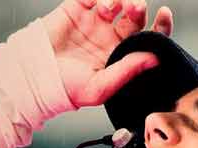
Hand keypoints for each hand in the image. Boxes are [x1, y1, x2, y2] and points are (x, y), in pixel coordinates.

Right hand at [42, 0, 172, 107]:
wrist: (33, 80)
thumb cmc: (66, 90)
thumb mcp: (101, 87)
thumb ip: (128, 71)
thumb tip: (156, 58)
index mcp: (120, 56)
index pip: (147, 38)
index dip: (159, 27)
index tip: (164, 15)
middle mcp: (109, 38)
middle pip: (134, 16)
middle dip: (137, 8)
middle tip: (134, 8)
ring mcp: (93, 23)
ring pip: (116, 2)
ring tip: (108, 8)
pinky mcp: (75, 10)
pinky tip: (95, 3)